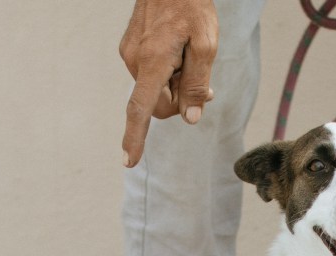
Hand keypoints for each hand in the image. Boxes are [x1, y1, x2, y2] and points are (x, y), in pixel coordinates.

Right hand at [119, 0, 218, 166]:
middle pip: (158, 105)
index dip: (135, 137)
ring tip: (191, 58)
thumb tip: (190, 118)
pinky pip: (150, 74)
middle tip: (206, 87)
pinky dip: (167, 73)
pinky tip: (179, 52)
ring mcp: (130, 53)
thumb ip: (197, 84)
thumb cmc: (192, 6)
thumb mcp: (206, 44)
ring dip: (175, 84)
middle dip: (180, 102)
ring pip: (155, 89)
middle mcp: (135, 60)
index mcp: (152, 62)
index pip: (141, 109)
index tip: (128, 160)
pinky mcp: (131, 47)